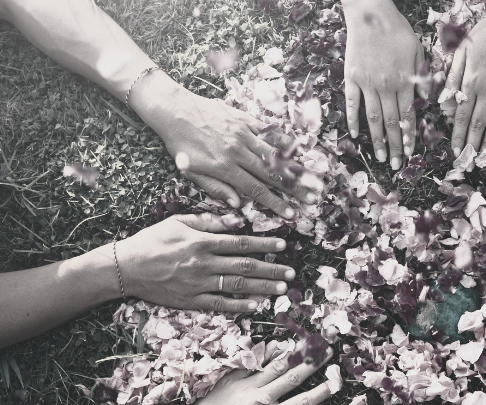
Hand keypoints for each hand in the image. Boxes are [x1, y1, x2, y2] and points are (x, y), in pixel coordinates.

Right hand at [105, 213, 294, 312]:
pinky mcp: (191, 301)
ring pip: (237, 287)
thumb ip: (209, 222)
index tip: (283, 245)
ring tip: (282, 289)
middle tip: (291, 273)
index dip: (264, 243)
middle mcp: (203, 264)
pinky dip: (239, 306)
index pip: (241, 243)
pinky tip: (256, 306)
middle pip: (245, 267)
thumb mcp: (178, 223)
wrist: (126, 268)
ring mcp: (198, 284)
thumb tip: (237, 220)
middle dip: (271, 269)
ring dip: (263, 288)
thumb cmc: (152, 241)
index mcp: (202, 242)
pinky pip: (220, 304)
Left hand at [137, 83, 321, 213]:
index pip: (256, 190)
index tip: (290, 214)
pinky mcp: (244, 119)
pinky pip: (268, 132)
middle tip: (312, 199)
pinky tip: (298, 150)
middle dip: (293, 189)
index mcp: (224, 168)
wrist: (174, 109)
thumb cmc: (181, 145)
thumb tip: (239, 205)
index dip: (275, 203)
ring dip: (294, 169)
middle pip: (271, 174)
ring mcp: (243, 133)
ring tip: (311, 179)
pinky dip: (284, 142)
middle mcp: (237, 151)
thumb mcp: (191, 172)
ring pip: (274, 154)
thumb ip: (216, 188)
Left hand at [160, 342, 332, 404]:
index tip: (336, 382)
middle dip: (312, 363)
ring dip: (293, 353)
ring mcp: (245, 386)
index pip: (302, 403)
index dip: (321, 392)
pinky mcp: (231, 379)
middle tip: (327, 350)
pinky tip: (275, 344)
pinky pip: (251, 363)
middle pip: (292, 377)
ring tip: (307, 342)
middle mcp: (261, 398)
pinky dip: (264, 353)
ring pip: (274, 366)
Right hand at [343, 0, 422, 169]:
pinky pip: (352, 103)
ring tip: (379, 157)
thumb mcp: (417, 51)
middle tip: (395, 165)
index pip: (408, 116)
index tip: (410, 154)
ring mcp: (367, 84)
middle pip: (391, 123)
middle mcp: (385, 87)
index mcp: (403, 82)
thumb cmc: (397, 30)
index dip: (409, 137)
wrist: (370, 13)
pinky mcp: (352, 78)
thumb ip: (421, 77)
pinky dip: (353, 120)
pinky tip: (354, 135)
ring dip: (377, 140)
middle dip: (395, 146)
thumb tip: (425, 101)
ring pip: (373, 118)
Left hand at [447, 0, 485, 153]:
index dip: (459, 137)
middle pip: (478, 124)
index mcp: (470, 81)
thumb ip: (453, 77)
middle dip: (473, 146)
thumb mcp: (462, 50)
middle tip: (469, 164)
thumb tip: (446, 103)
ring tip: (485, 158)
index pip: (462, 117)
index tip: (457, 153)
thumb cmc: (485, 32)